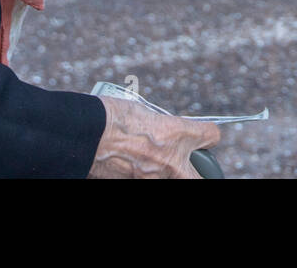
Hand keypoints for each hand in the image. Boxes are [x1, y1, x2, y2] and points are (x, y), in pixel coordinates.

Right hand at [87, 96, 220, 178]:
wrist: (85, 135)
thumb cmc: (112, 117)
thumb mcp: (145, 113)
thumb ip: (162, 128)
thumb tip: (168, 137)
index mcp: (176, 133)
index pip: (211, 136)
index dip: (208, 134)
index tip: (204, 136)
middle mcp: (171, 161)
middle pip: (201, 177)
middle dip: (198, 170)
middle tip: (188, 164)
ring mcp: (153, 178)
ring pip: (173, 178)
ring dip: (166, 172)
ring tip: (149, 159)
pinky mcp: (134, 184)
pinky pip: (148, 179)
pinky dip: (143, 174)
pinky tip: (132, 164)